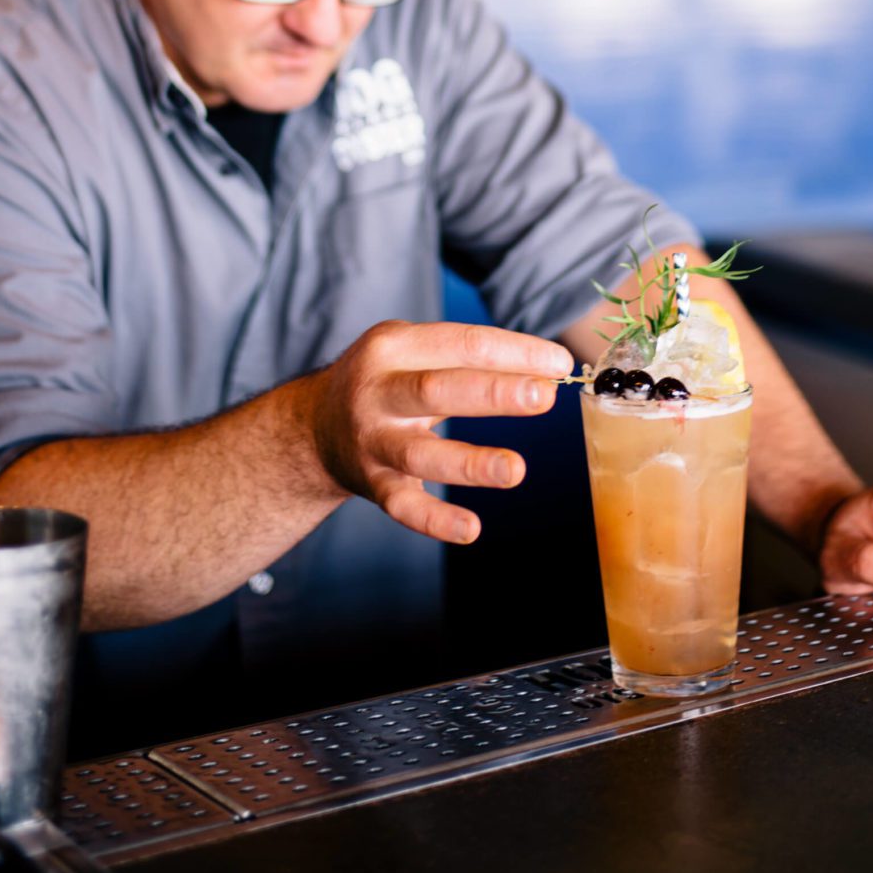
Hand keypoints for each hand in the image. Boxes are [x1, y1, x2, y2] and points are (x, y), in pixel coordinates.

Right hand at [309, 321, 572, 545]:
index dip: (513, 352)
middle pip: (438, 389)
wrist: (313, 425)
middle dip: (493, 393)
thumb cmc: (386, 380)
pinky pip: (404, 506)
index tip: (559, 364)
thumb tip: (548, 372)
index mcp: (393, 346)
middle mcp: (378, 392)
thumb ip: (470, 359)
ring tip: (515, 469)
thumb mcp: (413, 350)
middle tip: (543, 397)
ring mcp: (373, 441)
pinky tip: (471, 529)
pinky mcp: (373, 484)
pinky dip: (435, 520)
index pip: (460, 343)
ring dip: (469, 463)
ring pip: (421, 454)